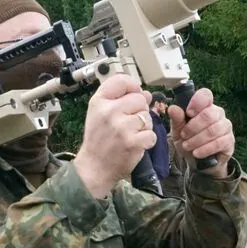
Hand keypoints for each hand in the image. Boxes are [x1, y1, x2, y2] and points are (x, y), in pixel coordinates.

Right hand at [75, 74, 155, 198]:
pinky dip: (147, 140)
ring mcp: (121, 127)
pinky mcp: (133, 142)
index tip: (133, 94)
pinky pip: (151, 133)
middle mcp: (109, 111)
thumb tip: (146, 93)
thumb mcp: (100, 114)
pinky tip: (136, 144)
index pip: (121, 81)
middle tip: (128, 123)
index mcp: (99, 102)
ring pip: (147, 116)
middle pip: (139, 99)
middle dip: (139, 110)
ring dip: (144, 126)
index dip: (132, 87)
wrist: (94, 167)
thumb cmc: (98, 140)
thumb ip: (121, 100)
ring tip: (130, 134)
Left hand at [168, 88, 233, 178]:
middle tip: (183, 136)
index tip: (188, 113)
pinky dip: (205, 149)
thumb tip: (173, 108)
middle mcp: (218, 113)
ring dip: (197, 140)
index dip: (197, 102)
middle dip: (193, 127)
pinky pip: (219, 142)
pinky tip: (197, 153)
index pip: (205, 95)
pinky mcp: (229, 140)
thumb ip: (176, 119)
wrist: (197, 161)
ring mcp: (226, 126)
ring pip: (214, 129)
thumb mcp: (178, 131)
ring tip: (187, 146)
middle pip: (209, 114)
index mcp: (204, 106)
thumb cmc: (188, 141)